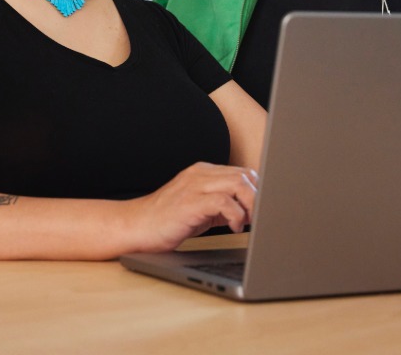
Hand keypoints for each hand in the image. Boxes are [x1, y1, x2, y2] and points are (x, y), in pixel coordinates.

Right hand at [123, 162, 258, 252]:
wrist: (135, 226)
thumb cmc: (166, 221)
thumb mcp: (200, 208)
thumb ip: (222, 204)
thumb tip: (252, 212)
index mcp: (203, 172)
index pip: (242, 173)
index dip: (258, 191)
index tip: (265, 210)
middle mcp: (199, 174)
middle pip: (244, 175)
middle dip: (259, 198)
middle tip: (260, 218)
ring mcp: (194, 186)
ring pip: (237, 184)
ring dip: (250, 204)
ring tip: (249, 222)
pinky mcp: (189, 203)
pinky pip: (222, 201)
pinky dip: (235, 214)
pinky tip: (233, 227)